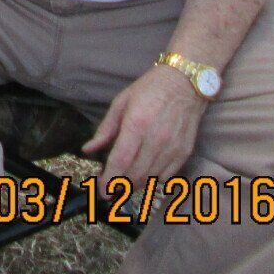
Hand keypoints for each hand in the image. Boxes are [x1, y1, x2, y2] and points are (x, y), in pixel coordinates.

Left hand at [82, 63, 206, 192]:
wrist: (186, 83)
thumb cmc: (149, 90)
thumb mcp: (121, 103)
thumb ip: (105, 130)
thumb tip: (88, 150)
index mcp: (136, 124)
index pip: (120, 161)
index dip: (109, 180)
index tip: (101, 191)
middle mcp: (156, 139)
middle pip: (135, 175)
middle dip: (119, 186)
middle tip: (109, 188)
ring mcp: (173, 148)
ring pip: (150, 179)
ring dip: (134, 185)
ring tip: (124, 182)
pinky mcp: (184, 152)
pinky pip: (166, 177)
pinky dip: (152, 180)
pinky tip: (143, 174)